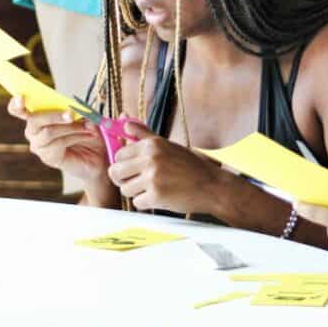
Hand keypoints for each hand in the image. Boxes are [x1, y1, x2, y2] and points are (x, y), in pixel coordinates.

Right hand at [11, 95, 106, 183]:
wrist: (98, 155)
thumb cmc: (87, 131)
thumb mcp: (84, 116)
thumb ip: (77, 111)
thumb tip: (76, 110)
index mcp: (38, 116)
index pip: (18, 109)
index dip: (16, 104)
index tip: (20, 97)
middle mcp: (33, 131)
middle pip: (34, 120)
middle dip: (53, 115)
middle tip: (71, 114)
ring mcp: (39, 145)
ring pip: (48, 132)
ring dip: (70, 127)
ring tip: (87, 126)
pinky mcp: (48, 157)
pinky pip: (58, 143)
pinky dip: (75, 136)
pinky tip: (87, 135)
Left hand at [107, 123, 222, 212]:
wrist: (212, 185)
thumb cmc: (191, 166)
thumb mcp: (169, 146)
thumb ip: (145, 135)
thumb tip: (125, 123)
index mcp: (152, 144)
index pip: (119, 154)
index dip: (124, 164)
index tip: (134, 168)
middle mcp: (151, 158)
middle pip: (115, 172)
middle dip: (124, 179)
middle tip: (139, 182)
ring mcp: (153, 177)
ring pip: (125, 189)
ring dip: (136, 192)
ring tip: (155, 188)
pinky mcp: (156, 196)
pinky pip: (137, 203)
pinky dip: (147, 203)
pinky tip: (162, 197)